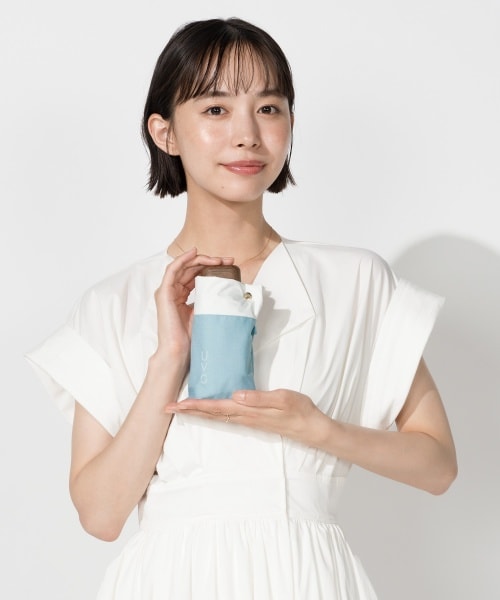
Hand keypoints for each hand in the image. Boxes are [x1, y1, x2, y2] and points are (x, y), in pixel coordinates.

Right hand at [154, 248, 233, 359]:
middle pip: (190, 268)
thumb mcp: (205, 311)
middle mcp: (173, 291)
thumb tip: (227, 290)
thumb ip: (209, 299)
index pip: (196, 274)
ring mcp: (167, 291)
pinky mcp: (163, 292)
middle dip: (210, 261)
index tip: (229, 265)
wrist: (179, 350)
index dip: (212, 267)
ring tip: (217, 259)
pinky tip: (194, 253)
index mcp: (181, 295)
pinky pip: (172, 269)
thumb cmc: (191, 336)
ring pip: (183, 266)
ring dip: (200, 259)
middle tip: (227, 260)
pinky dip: (183, 259)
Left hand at [164, 389, 330, 445]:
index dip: (194, 406)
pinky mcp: (251, 419)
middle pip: (210, 414)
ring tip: (180, 407)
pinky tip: (207, 408)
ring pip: (215, 416)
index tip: (176, 404)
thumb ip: (260, 398)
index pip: (215, 408)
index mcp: (247, 411)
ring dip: (196, 412)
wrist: (311, 428)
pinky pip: (225, 415)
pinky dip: (210, 412)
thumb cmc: (299, 411)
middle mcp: (243, 417)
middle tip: (166, 407)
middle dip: (188, 411)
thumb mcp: (284, 399)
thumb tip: (236, 394)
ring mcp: (247, 420)